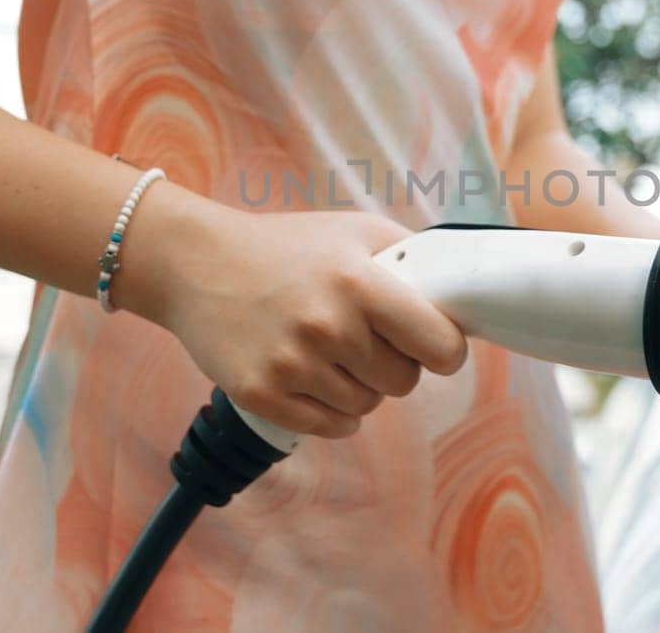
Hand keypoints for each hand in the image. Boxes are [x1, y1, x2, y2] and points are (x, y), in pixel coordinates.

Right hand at [143, 205, 467, 438]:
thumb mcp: (355, 231)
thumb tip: (463, 292)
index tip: (433, 344)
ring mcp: (292, 364)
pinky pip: (333, 428)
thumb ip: (412, 257)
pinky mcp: (262, 395)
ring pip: (369, 406)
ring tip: (331, 350)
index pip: (439, 344)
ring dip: (361, 386)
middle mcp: (328, 326)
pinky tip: (315, 378)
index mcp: (358, 282)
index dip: (444, 349)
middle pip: (405, 382)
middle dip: (396, 364)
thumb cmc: (287, 246)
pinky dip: (334, 411)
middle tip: (367, 337)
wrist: (196, 263)